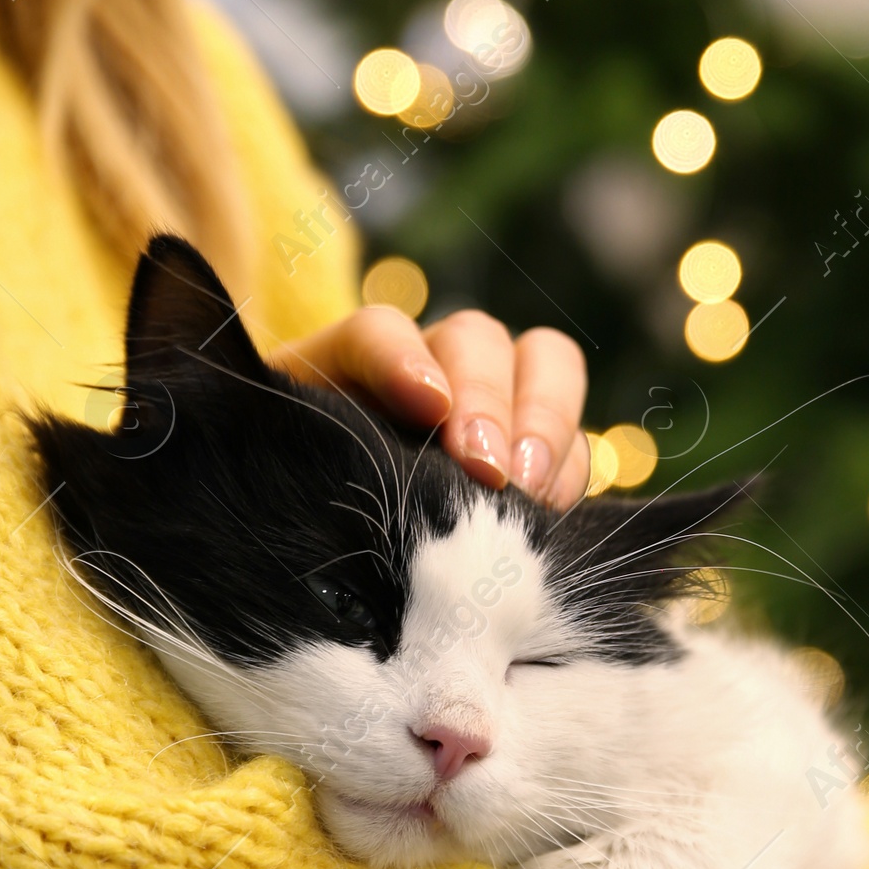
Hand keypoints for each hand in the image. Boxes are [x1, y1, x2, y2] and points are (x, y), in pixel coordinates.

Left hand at [273, 305, 589, 507]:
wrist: (322, 536)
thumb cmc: (306, 505)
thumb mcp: (295, 474)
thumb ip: (315, 465)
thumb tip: (352, 486)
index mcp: (352, 365)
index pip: (379, 331)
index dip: (403, 358)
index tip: (426, 406)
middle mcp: (429, 367)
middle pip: (476, 337)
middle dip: (487, 399)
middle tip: (485, 467)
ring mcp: (490, 402)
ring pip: (544, 363)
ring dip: (545, 422)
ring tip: (530, 487)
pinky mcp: (532, 452)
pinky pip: (573, 436)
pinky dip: (568, 466)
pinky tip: (548, 509)